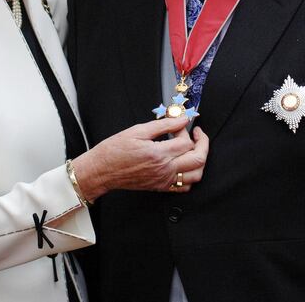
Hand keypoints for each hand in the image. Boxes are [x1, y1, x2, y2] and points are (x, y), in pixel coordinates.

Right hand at [72, 118, 208, 200]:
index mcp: (158, 154)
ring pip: (196, 175)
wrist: (102, 171)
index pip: (186, 142)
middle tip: (198, 134)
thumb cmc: (114, 151)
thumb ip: (163, 125)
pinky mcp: (161, 187)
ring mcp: (164, 180)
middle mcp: (164, 170)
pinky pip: (185, 187)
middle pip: (198, 159)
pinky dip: (191, 175)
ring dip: (200, 160)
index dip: (185, 130)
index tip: (180, 124)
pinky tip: (185, 164)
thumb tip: (180, 119)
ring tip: (194, 149)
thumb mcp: (137, 131)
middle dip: (203, 143)